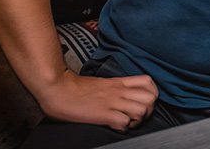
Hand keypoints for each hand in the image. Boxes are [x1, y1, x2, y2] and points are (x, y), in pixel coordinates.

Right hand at [35, 69, 157, 130]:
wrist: (58, 89)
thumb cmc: (75, 88)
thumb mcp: (102, 83)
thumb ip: (115, 88)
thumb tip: (123, 97)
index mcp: (119, 83)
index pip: (148, 82)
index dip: (151, 94)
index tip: (142, 102)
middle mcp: (119, 91)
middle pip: (151, 97)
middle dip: (148, 110)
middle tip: (136, 116)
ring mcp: (113, 102)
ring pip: (142, 110)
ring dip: (138, 120)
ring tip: (127, 122)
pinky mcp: (104, 114)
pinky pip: (124, 122)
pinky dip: (123, 127)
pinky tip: (115, 126)